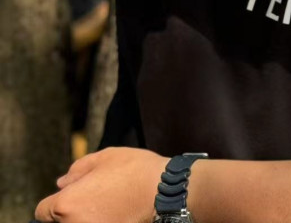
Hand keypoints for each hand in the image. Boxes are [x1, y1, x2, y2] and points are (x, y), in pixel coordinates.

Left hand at [34, 147, 167, 222]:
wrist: (166, 193)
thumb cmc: (135, 171)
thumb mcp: (106, 157)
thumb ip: (79, 169)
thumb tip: (62, 182)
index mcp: (67, 204)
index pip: (42, 211)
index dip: (57, 201)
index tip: (76, 194)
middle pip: (60, 222)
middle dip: (72, 210)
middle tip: (96, 198)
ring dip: (86, 218)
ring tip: (108, 207)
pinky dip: (102, 222)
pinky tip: (117, 216)